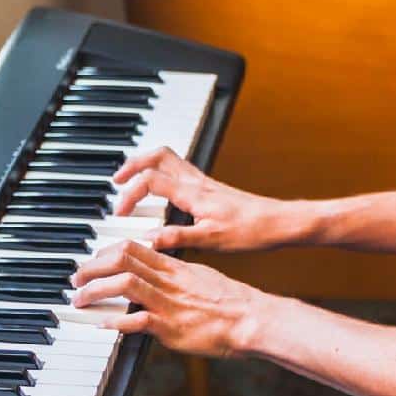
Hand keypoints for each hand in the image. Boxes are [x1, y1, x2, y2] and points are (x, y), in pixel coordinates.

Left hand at [71, 239, 260, 356]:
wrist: (252, 319)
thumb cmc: (232, 303)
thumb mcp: (201, 279)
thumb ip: (176, 278)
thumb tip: (158, 280)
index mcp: (175, 267)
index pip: (133, 247)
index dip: (105, 253)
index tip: (92, 263)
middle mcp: (169, 280)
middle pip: (122, 259)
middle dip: (92, 267)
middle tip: (77, 279)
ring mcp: (169, 302)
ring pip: (125, 283)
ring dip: (96, 291)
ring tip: (80, 300)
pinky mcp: (172, 327)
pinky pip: (138, 320)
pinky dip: (115, 322)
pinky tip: (102, 325)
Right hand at [114, 146, 290, 251]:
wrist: (279, 222)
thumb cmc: (252, 231)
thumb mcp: (212, 240)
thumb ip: (177, 238)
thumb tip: (147, 239)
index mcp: (193, 193)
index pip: (150, 180)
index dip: (129, 194)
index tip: (119, 213)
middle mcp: (197, 182)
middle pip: (158, 155)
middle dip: (132, 164)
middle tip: (116, 180)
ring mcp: (205, 183)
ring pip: (169, 158)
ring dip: (146, 164)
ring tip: (131, 180)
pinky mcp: (211, 188)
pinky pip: (180, 170)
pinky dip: (162, 173)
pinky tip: (161, 192)